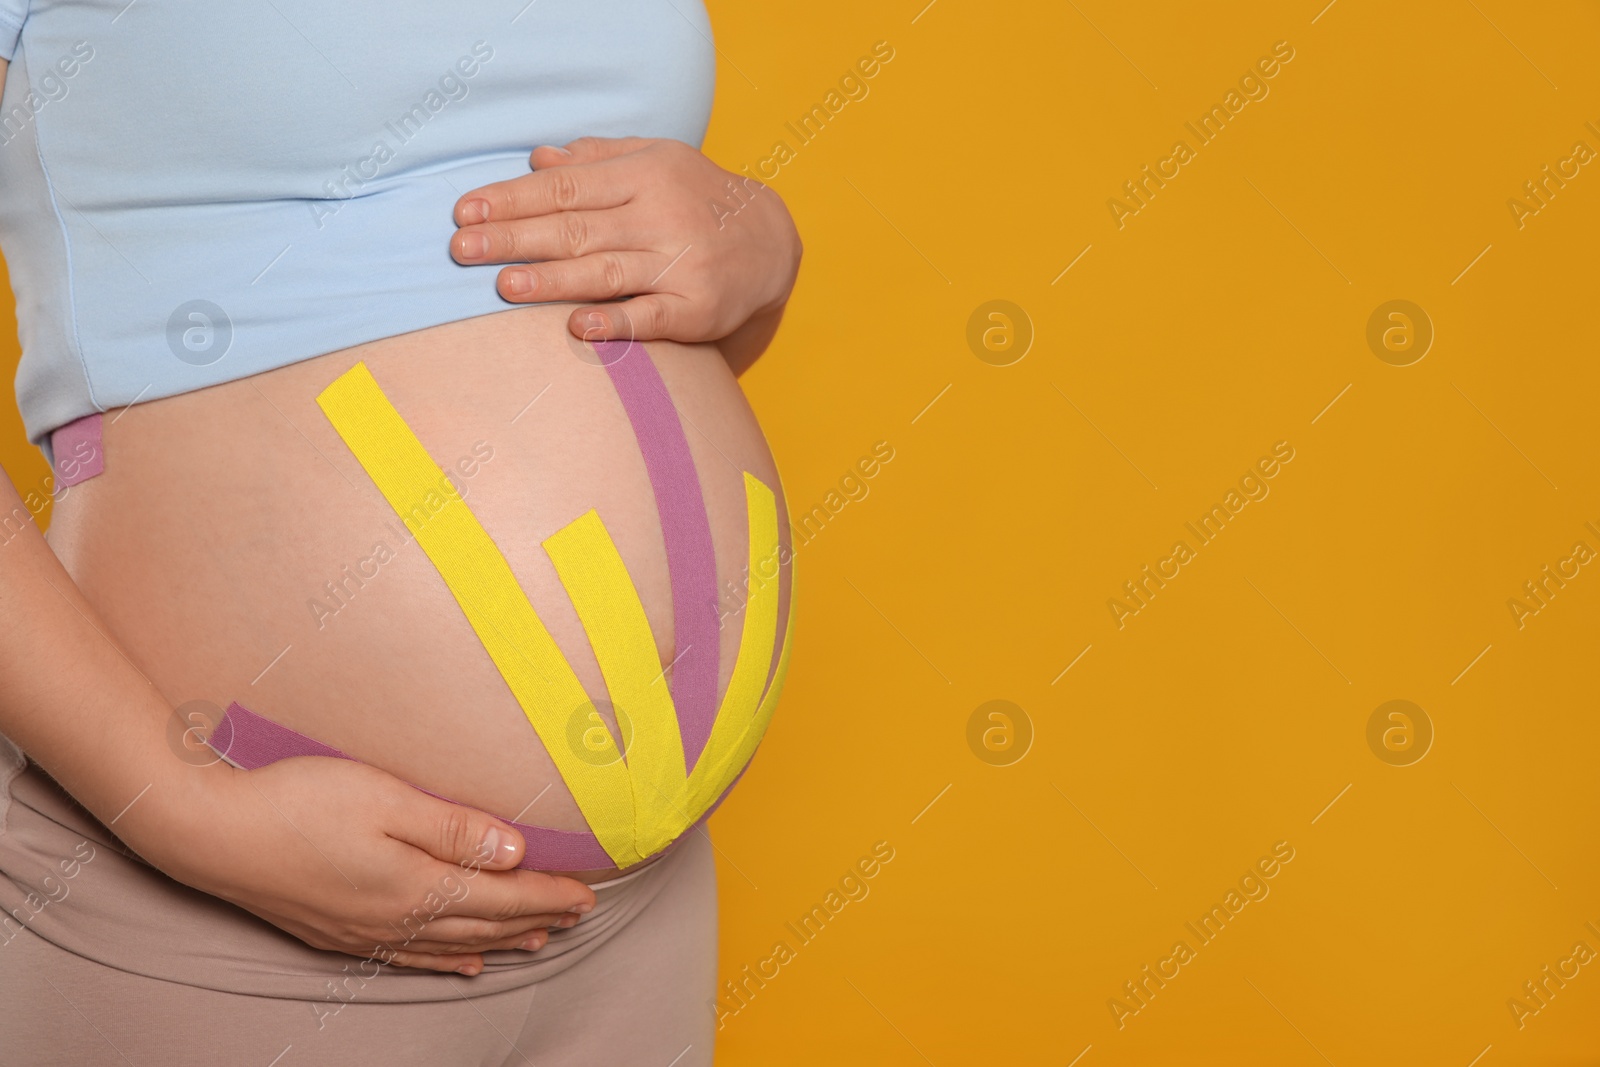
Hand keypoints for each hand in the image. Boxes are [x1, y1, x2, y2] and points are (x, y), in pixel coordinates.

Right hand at [124, 756, 596, 974]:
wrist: (209, 833)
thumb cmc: (297, 802)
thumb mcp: (384, 798)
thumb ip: (453, 828)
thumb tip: (515, 853)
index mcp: (414, 885)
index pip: (500, 897)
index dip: (548, 896)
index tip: (588, 894)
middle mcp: (395, 918)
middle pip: (482, 925)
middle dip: (535, 919)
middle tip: (579, 916)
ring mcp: (363, 930)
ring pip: (450, 946)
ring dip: (499, 943)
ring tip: (538, 942)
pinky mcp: (336, 931)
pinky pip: (410, 957)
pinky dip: (446, 962)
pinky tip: (463, 965)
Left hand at [450, 137, 801, 366]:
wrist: (771, 244)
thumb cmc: (697, 199)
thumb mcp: (656, 161)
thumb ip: (597, 160)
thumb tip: (537, 158)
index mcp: (644, 174)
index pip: (565, 187)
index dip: (512, 199)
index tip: (466, 212)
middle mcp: (661, 215)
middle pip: (576, 228)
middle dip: (515, 239)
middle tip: (462, 251)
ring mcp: (680, 263)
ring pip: (606, 271)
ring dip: (553, 280)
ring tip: (504, 286)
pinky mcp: (698, 308)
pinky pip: (651, 316)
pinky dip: (616, 322)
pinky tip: (578, 327)